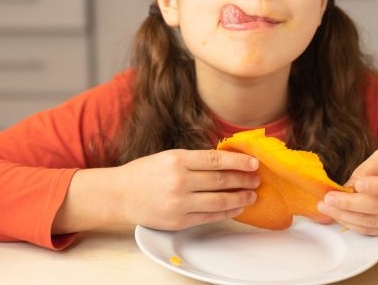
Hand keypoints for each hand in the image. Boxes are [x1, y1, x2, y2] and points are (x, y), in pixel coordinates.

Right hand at [113, 149, 258, 230]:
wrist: (120, 194)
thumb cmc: (145, 173)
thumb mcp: (168, 157)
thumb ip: (194, 160)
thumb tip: (226, 162)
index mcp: (177, 160)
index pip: (216, 160)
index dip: (239, 161)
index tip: (254, 162)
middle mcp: (179, 181)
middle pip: (221, 181)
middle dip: (243, 180)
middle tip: (256, 179)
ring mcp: (180, 203)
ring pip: (219, 200)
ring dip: (240, 198)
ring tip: (251, 195)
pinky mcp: (179, 220)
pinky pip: (209, 216)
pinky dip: (226, 212)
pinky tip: (235, 208)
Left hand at [317, 148, 377, 235]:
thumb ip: (368, 168)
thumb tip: (350, 186)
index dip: (376, 186)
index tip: (355, 185)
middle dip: (349, 204)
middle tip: (327, 199)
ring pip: (374, 223)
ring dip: (346, 217)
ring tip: (326, 208)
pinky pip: (374, 231)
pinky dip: (354, 225)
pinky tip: (339, 216)